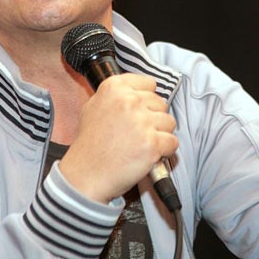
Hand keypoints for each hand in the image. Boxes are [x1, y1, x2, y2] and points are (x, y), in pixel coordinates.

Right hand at [58, 73, 177, 202]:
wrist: (86, 174)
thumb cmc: (89, 145)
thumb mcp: (93, 107)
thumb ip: (116, 95)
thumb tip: (137, 91)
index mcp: (114, 88)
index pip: (149, 84)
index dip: (145, 100)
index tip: (139, 111)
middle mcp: (129, 100)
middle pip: (160, 103)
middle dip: (153, 119)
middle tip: (135, 133)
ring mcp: (141, 121)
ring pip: (169, 122)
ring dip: (160, 134)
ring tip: (140, 144)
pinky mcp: (152, 143)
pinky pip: (172, 142)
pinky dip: (164, 151)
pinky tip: (147, 154)